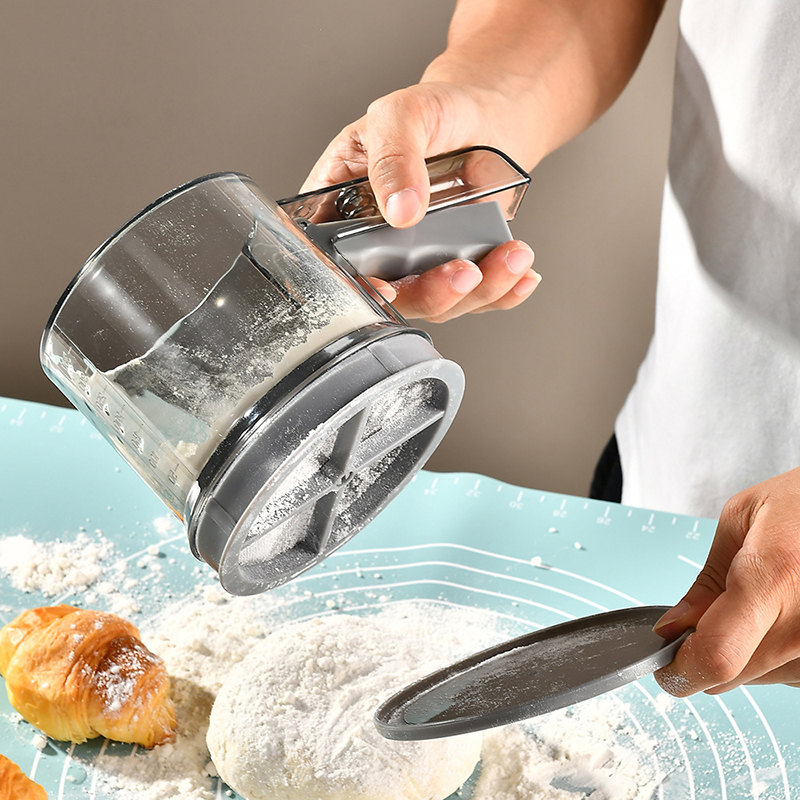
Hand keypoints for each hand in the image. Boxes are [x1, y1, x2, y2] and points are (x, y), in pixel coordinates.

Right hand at [301, 81, 540, 320]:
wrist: (486, 117)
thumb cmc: (433, 112)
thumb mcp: (401, 116)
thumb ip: (393, 157)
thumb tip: (400, 210)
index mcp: (340, 213)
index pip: (332, 263)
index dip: (352, 284)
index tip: (382, 286)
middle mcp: (375, 248)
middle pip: (390, 295)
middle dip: (429, 293)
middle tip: (463, 273)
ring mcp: (418, 263)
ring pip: (438, 301)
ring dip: (477, 290)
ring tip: (511, 256)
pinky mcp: (458, 269)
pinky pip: (477, 296)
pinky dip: (502, 291)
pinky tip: (522, 273)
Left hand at [653, 466, 799, 694]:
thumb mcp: (743, 517)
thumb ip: (708, 578)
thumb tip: (674, 625)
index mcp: (773, 577)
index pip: (716, 655)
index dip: (680, 669)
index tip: (663, 661)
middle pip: (732, 675)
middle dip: (701, 654)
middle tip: (700, 619)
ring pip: (756, 677)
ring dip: (737, 652)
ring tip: (753, 602)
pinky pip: (786, 671)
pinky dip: (768, 652)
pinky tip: (777, 614)